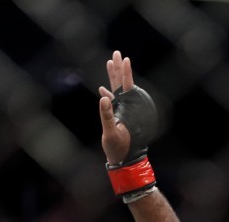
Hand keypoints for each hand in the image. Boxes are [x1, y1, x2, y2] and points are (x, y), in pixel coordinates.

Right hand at [97, 50, 157, 165]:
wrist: (124, 160)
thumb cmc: (120, 148)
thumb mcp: (112, 132)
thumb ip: (107, 115)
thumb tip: (103, 97)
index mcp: (126, 108)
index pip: (126, 86)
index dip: (124, 72)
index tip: (124, 58)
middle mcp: (124, 107)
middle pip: (121, 83)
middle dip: (118, 68)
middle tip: (117, 53)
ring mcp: (120, 111)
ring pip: (116, 90)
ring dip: (113, 77)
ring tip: (110, 62)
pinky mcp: (115, 118)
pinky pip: (111, 103)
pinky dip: (107, 95)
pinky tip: (102, 90)